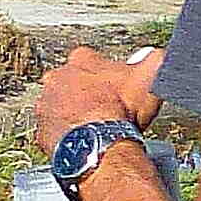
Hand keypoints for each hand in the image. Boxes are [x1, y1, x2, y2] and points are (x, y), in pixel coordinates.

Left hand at [32, 45, 159, 141]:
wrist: (99, 144)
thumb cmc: (121, 110)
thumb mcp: (151, 77)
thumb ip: (156, 60)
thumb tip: (159, 55)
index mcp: (82, 60)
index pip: (93, 61)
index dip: (108, 76)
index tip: (117, 90)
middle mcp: (57, 77)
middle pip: (73, 82)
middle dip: (87, 94)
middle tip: (105, 110)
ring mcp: (46, 104)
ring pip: (61, 106)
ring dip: (74, 114)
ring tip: (94, 128)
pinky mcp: (42, 129)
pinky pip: (54, 131)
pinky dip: (66, 136)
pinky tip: (82, 142)